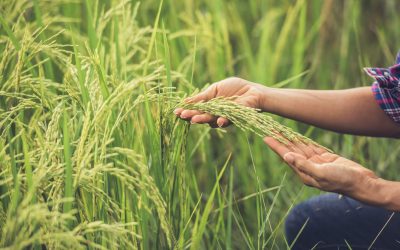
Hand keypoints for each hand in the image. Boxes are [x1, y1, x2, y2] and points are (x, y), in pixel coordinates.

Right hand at [174, 77, 265, 126]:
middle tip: (183, 116)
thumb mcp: (215, 90)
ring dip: (203, 119)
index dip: (186, 111)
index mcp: (209, 107)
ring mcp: (224, 117)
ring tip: (194, 119)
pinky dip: (222, 121)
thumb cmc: (234, 88)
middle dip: (191, 116)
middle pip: (201, 117)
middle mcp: (215, 114)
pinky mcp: (235, 118)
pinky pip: (227, 120)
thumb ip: (202, 97)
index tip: (176, 112)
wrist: (252, 91)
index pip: (195, 110)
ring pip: (211, 120)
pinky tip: (218, 121)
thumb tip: (185, 101)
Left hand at [263, 137, 377, 195]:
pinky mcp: (326, 159)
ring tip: (280, 129)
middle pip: (291, 151)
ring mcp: (316, 163)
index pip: (286, 157)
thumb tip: (287, 157)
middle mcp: (308, 168)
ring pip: (300, 148)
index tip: (266, 137)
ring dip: (291, 139)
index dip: (276, 146)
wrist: (362, 183)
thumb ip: (304, 165)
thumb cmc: (342, 180)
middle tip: (270, 128)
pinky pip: (311, 147)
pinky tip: (296, 135)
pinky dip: (303, 140)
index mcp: (304, 174)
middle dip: (281, 140)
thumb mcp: (322, 173)